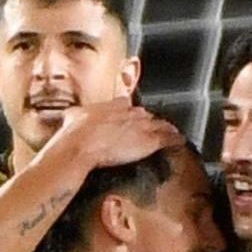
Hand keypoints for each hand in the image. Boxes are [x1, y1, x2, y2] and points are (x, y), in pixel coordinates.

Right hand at [56, 98, 184, 169]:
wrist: (80, 147)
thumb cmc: (74, 134)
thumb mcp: (73, 117)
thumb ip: (76, 115)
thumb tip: (70, 115)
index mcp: (113, 104)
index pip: (127, 105)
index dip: (129, 113)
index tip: (131, 118)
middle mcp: (130, 112)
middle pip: (145, 115)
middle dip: (149, 122)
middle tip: (153, 129)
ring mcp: (142, 126)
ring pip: (159, 125)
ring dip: (165, 129)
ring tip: (172, 133)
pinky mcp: (149, 141)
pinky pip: (167, 138)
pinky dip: (175, 140)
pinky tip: (180, 141)